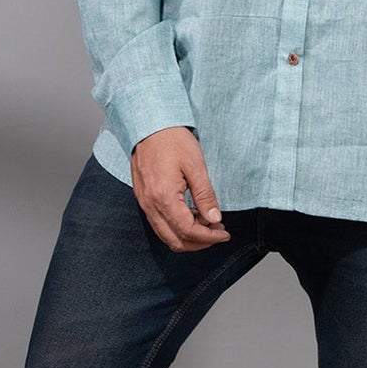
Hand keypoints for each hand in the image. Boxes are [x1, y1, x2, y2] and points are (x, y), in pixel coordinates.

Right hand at [129, 127, 231, 251]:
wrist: (148, 124)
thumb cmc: (171, 140)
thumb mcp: (196, 166)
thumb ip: (205, 196)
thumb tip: (214, 219)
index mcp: (164, 197)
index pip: (187, 231)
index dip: (208, 237)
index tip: (223, 233)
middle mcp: (150, 205)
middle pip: (174, 240)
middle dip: (199, 243)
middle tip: (217, 233)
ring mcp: (144, 203)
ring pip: (165, 235)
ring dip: (187, 237)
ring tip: (207, 224)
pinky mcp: (143, 198)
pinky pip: (159, 223)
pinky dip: (176, 227)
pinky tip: (192, 215)